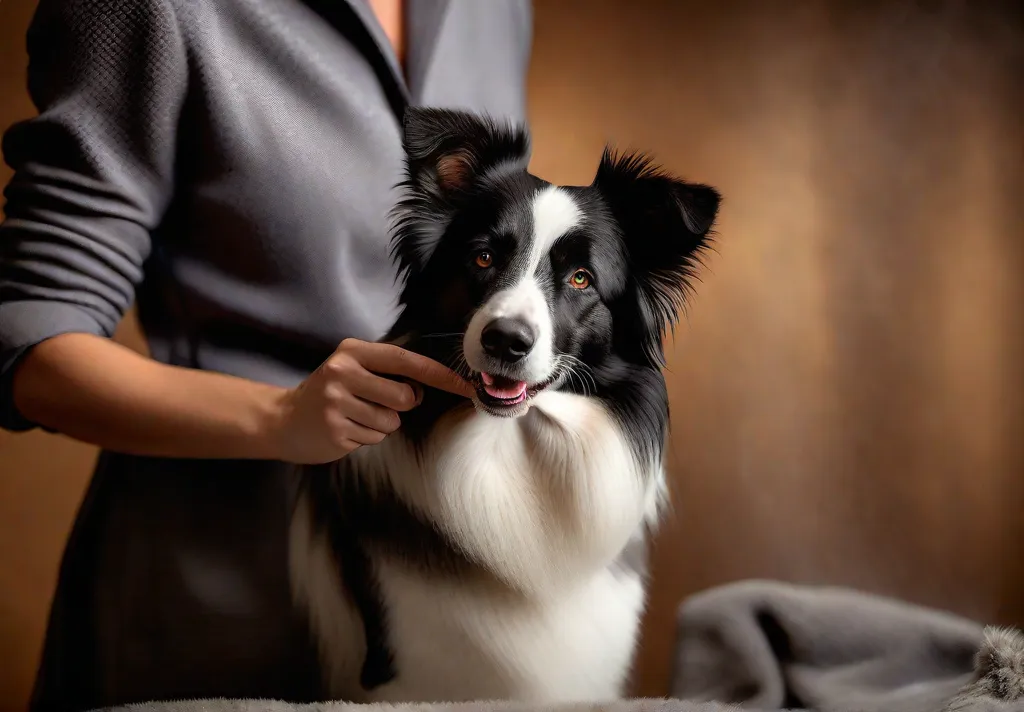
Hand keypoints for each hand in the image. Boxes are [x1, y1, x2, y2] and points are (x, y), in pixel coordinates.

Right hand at [271, 338, 473, 463]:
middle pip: (405, 397)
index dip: (440, 375)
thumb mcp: (353, 368)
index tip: (467, 385)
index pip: (408, 361)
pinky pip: (374, 437)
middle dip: (403, 405)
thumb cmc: (331, 392)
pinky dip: (367, 436)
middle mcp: (343, 372)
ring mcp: (336, 402)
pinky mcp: (335, 430)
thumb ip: (388, 371)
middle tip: (380, 402)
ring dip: (382, 423)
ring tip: (357, 416)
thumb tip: (433, 383)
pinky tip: (347, 428)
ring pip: (391, 421)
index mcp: (353, 352)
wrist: (284, 419)